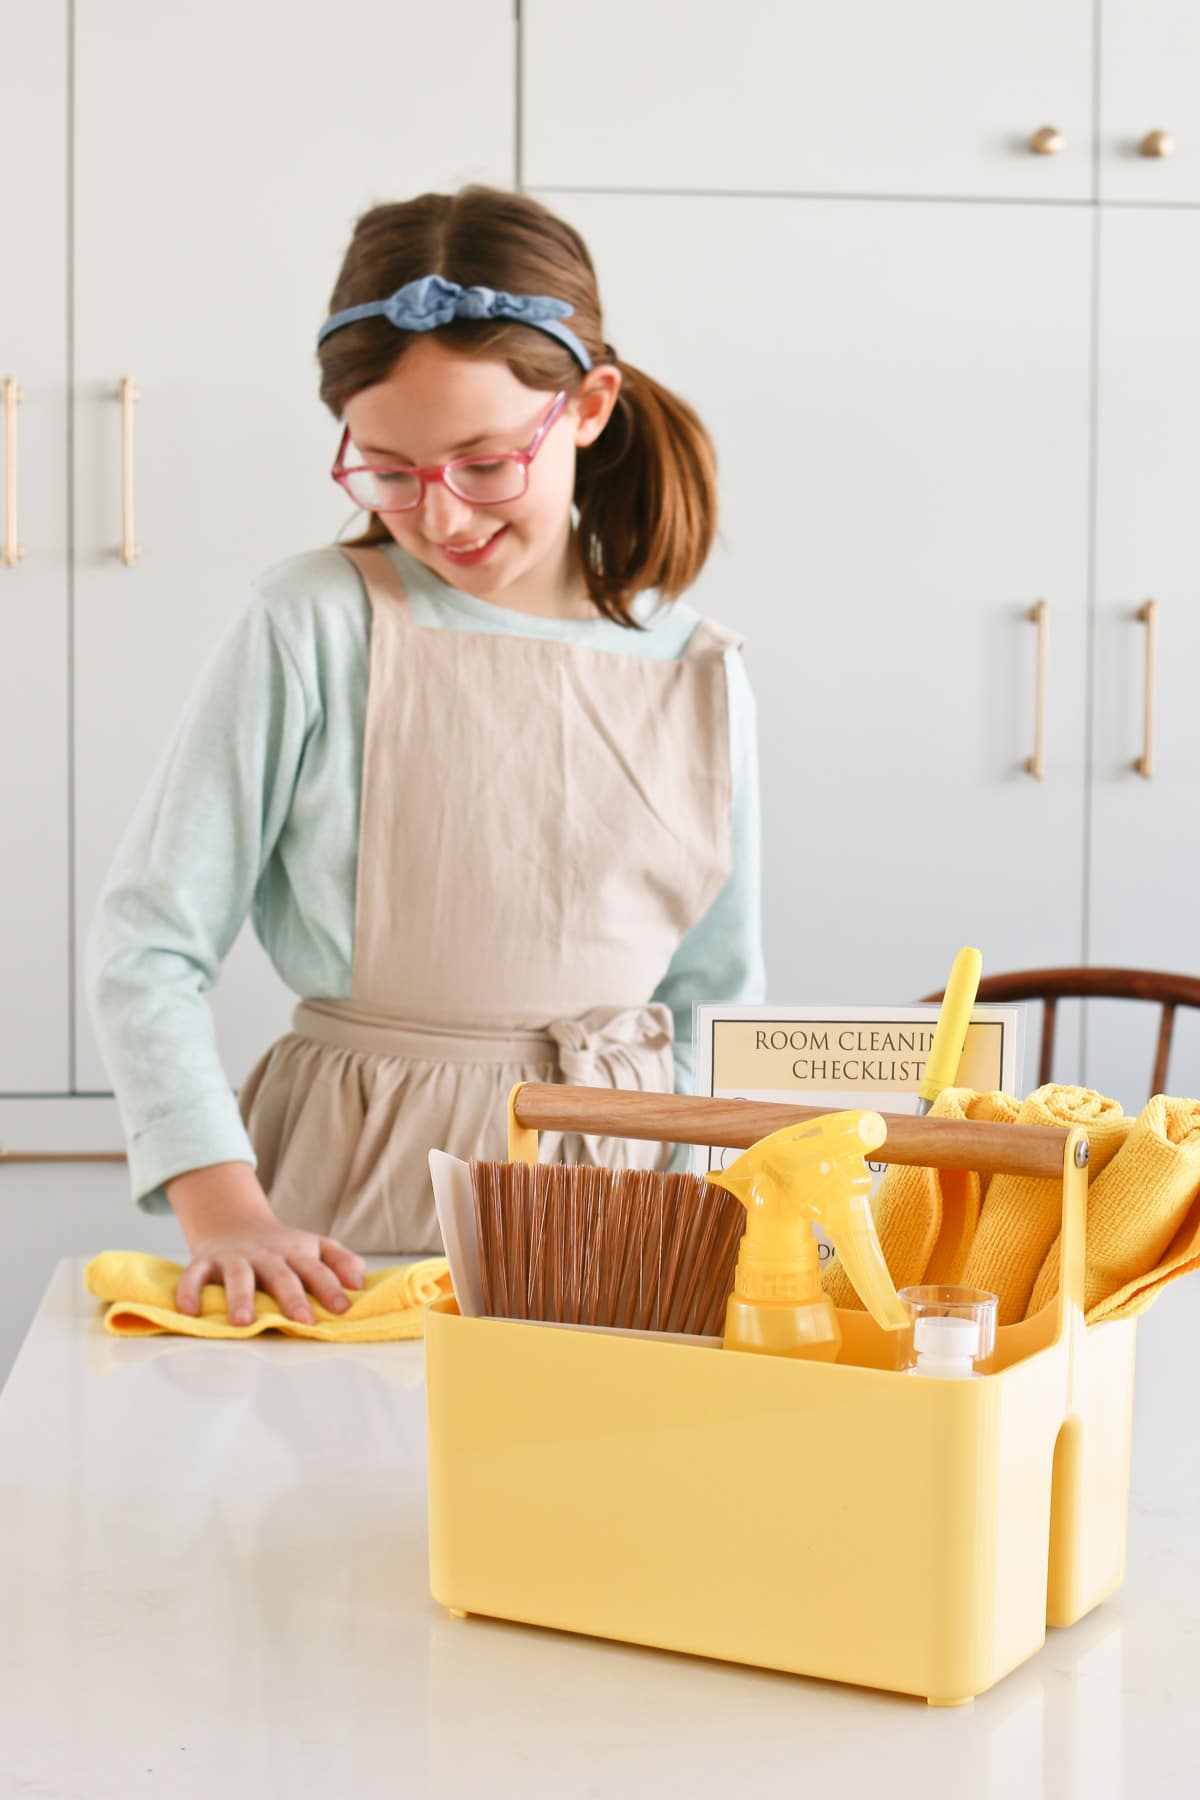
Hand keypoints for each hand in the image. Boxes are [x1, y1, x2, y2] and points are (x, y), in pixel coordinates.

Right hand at [165, 1160, 365, 1326]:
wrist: (235, 1223)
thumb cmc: (283, 1248)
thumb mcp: (315, 1247)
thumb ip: (341, 1261)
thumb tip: (359, 1282)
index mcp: (296, 1252)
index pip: (317, 1269)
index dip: (330, 1287)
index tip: (342, 1310)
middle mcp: (266, 1254)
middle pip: (282, 1274)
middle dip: (292, 1297)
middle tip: (302, 1322)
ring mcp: (235, 1257)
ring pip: (238, 1275)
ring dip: (241, 1297)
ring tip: (243, 1323)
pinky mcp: (205, 1260)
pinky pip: (194, 1275)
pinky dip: (189, 1291)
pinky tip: (189, 1312)